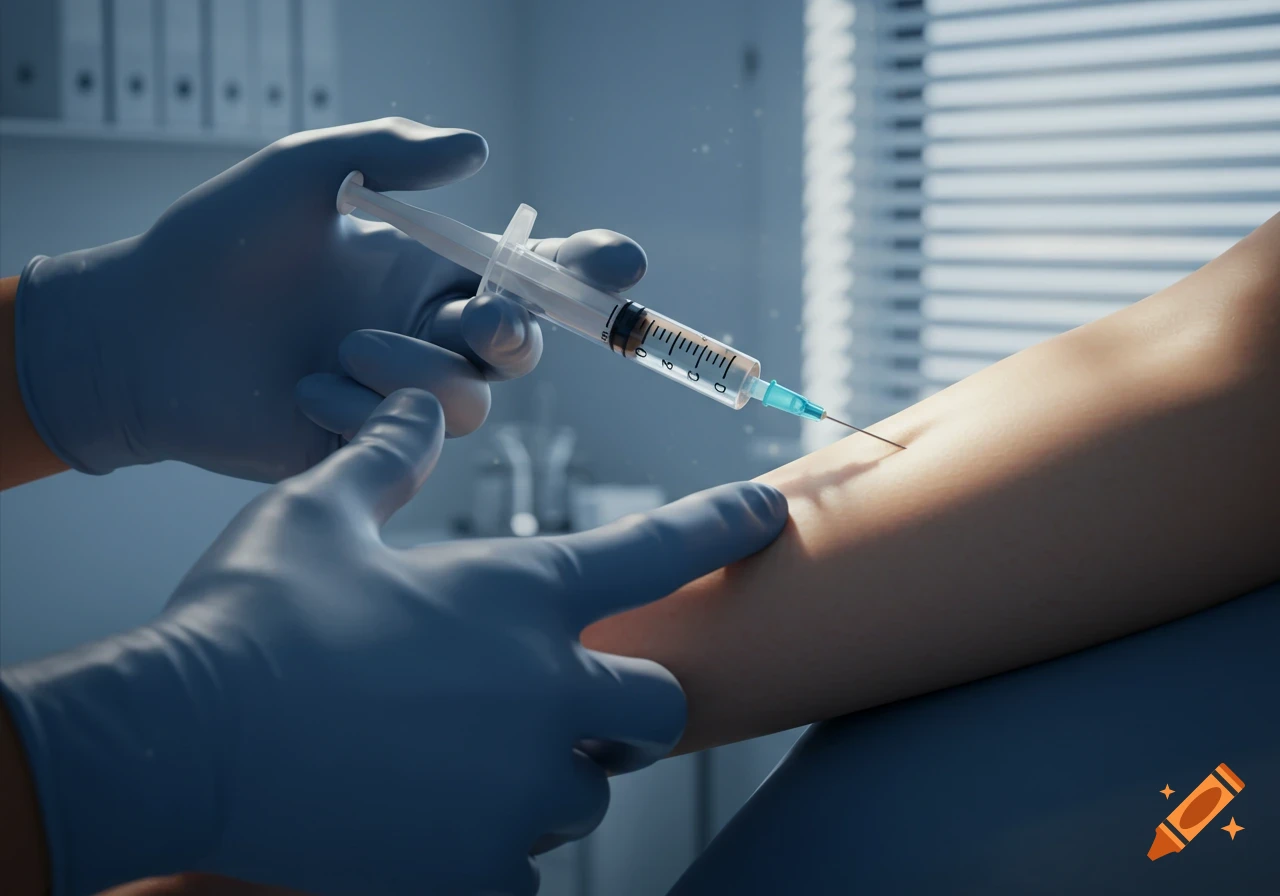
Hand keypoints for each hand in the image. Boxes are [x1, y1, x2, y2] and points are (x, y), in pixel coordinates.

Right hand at [0, 389, 787, 895]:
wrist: (182, 739)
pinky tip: (430, 823)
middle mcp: (544, 691)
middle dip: (629, 705)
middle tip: (568, 702)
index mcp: (517, 594)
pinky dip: (491, 849)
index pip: (658, 548)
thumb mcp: (319, 512)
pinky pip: (522, 870)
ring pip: (583, 795)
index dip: (726, 524)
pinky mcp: (476, 867)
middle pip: (657, 708)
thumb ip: (388, 459)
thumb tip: (419, 405)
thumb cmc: (251, 616)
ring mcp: (517, 789)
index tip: (770, 513)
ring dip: (546, 779)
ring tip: (462, 763)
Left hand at [14, 117, 645, 480]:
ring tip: (341, 349)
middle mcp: (426, 333)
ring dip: (420, 373)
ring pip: (473, 402)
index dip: (584, 271)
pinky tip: (301, 390)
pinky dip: (361, 412)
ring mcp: (398, 395)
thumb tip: (478, 150)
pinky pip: (407, 441)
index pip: (527, 274)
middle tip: (480, 318)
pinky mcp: (367, 448)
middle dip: (518, 333)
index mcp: (425, 269)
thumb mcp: (301, 173)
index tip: (621, 261)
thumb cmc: (216, 246)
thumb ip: (388, 155)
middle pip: (522, 349)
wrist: (140, 333)